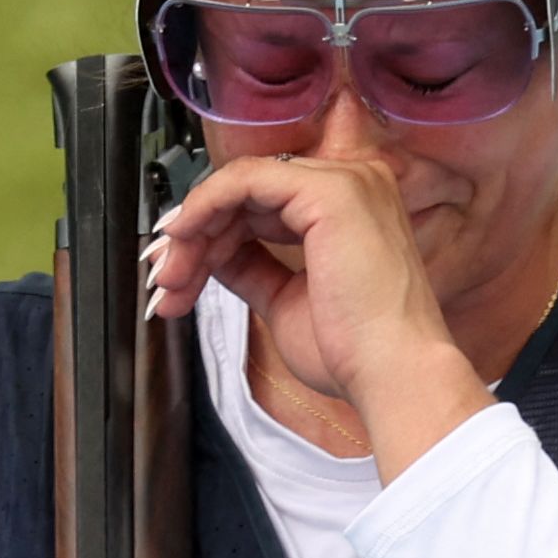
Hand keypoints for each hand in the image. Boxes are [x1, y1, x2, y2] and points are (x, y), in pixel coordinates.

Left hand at [145, 151, 491, 466]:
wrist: (391, 376)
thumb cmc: (354, 352)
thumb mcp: (285, 301)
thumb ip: (252, 268)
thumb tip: (212, 254)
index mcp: (352, 208)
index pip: (265, 203)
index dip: (215, 234)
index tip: (179, 273)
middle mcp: (355, 183)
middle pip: (249, 193)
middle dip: (197, 238)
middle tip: (167, 281)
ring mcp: (345, 181)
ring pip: (241, 186)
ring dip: (195, 231)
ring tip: (173, 279)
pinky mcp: (329, 191)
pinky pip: (244, 181)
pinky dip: (205, 208)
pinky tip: (185, 241)